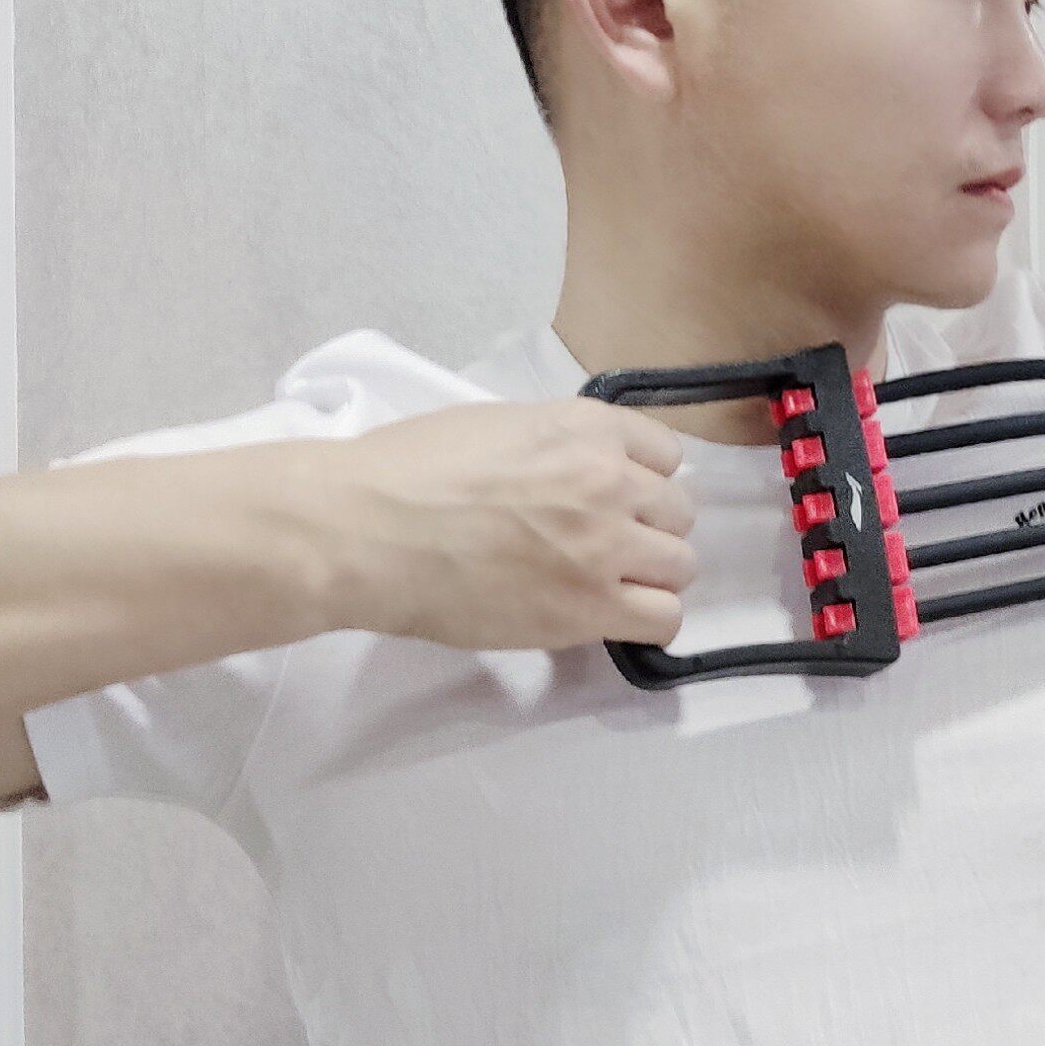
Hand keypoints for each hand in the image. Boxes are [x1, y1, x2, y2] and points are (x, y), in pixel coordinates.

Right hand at [309, 399, 694, 650]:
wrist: (364, 531)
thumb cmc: (406, 472)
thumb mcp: (495, 424)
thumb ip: (554, 445)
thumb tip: (572, 472)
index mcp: (584, 427)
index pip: (666, 453)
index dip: (642, 480)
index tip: (615, 500)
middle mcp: (610, 480)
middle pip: (677, 513)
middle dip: (647, 530)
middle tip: (602, 548)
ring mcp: (605, 546)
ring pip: (680, 567)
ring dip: (649, 578)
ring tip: (603, 587)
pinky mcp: (589, 607)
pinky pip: (664, 619)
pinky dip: (645, 621)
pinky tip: (609, 619)